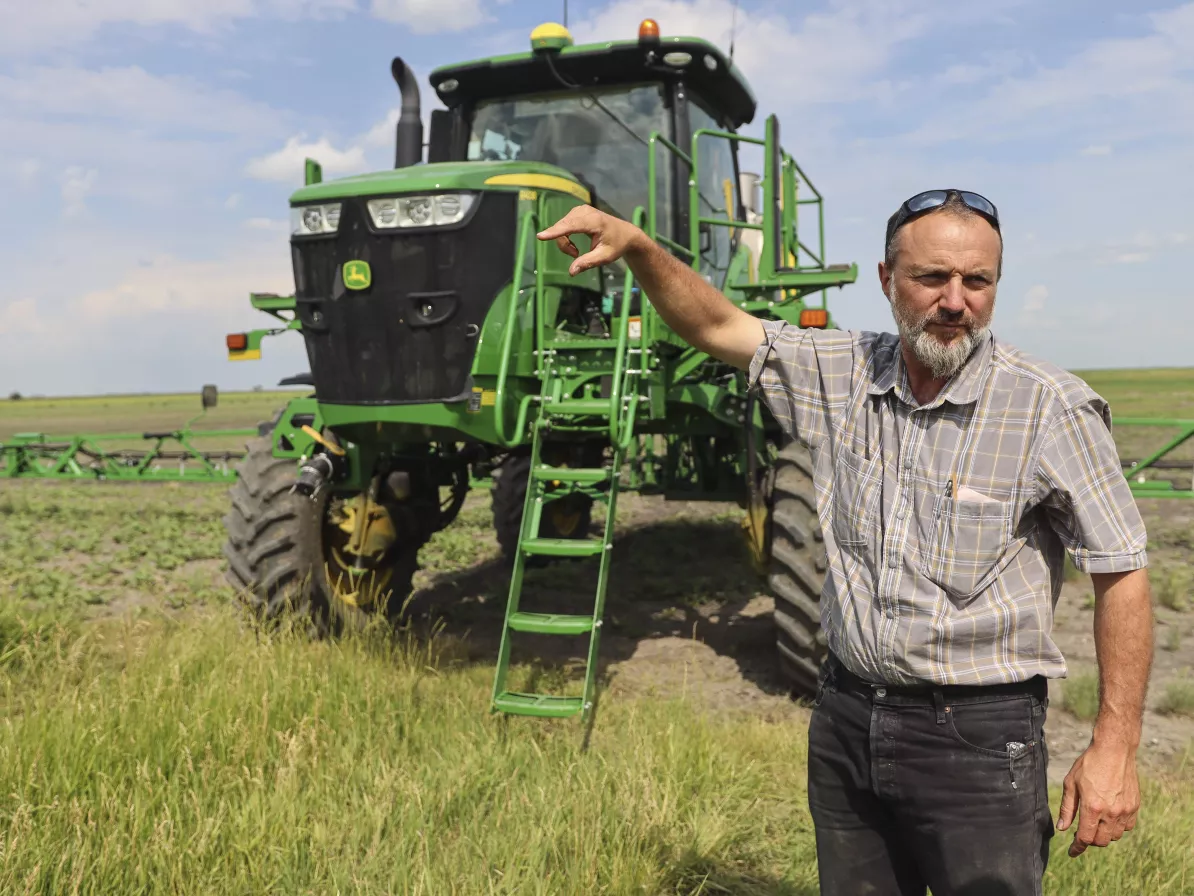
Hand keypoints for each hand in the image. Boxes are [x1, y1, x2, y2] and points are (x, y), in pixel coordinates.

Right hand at [537, 205, 646, 275]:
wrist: (626, 233)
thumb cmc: (616, 245)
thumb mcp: (604, 257)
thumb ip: (587, 263)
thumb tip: (571, 272)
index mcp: (594, 221)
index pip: (571, 226)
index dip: (555, 232)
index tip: (541, 236)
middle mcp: (586, 211)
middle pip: (563, 228)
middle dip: (564, 245)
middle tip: (576, 256)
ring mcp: (580, 210)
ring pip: (561, 227)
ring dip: (565, 242)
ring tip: (577, 251)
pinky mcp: (577, 211)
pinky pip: (564, 225)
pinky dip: (566, 236)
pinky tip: (575, 243)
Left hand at [1057, 739, 1139, 856]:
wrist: (1114, 750)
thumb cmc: (1089, 764)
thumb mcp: (1071, 784)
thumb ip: (1067, 809)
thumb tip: (1062, 828)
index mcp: (1092, 807)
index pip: (1085, 838)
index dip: (1077, 847)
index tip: (1072, 852)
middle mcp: (1111, 812)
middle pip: (1101, 841)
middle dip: (1090, 840)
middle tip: (1082, 831)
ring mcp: (1125, 810)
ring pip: (1115, 836)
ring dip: (1104, 834)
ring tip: (1095, 822)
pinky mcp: (1135, 806)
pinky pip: (1127, 827)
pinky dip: (1118, 827)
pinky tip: (1110, 817)